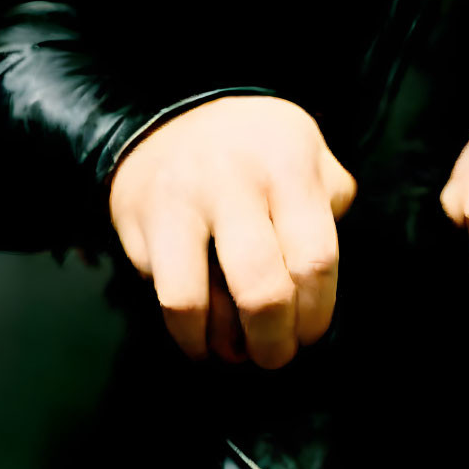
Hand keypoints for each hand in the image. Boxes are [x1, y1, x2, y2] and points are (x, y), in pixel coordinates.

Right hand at [109, 96, 357, 369]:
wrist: (166, 115)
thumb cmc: (254, 148)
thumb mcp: (306, 149)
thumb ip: (330, 201)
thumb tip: (325, 272)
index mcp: (287, 162)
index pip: (314, 258)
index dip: (317, 312)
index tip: (311, 331)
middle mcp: (232, 179)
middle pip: (262, 289)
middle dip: (274, 340)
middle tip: (278, 354)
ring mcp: (179, 201)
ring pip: (197, 303)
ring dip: (224, 346)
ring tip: (239, 352)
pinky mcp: (138, 224)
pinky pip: (165, 298)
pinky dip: (188, 334)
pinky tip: (203, 338)